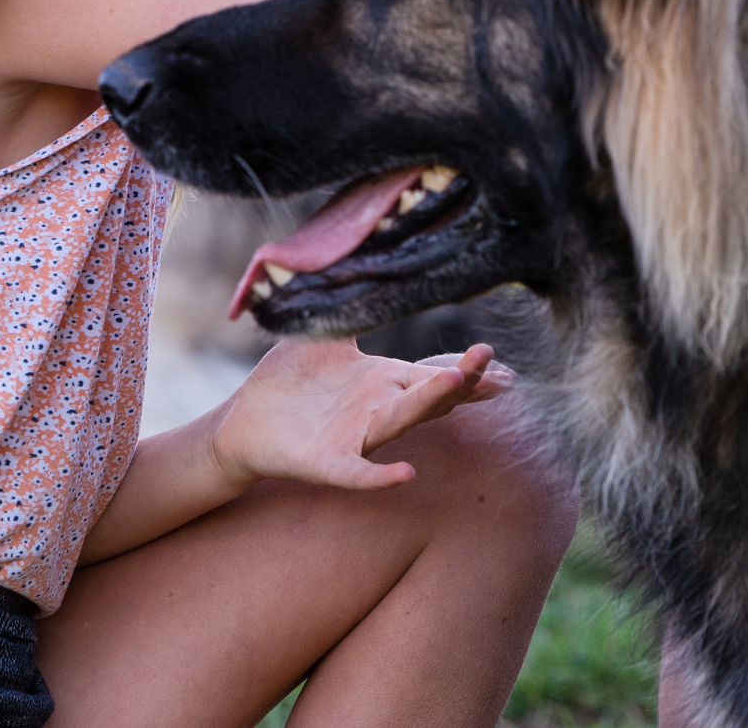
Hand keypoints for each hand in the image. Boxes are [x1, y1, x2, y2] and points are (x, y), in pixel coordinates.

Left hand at [210, 339, 509, 492]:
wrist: (243, 421)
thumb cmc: (290, 379)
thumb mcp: (327, 337)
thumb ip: (354, 311)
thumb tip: (377, 272)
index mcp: (382, 381)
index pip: (434, 374)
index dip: (468, 370)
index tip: (504, 364)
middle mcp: (377, 410)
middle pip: (429, 395)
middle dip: (460, 379)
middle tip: (487, 358)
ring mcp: (355, 438)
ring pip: (400, 421)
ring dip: (428, 405)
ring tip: (455, 386)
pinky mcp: (325, 462)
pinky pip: (356, 472)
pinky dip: (379, 476)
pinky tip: (406, 473)